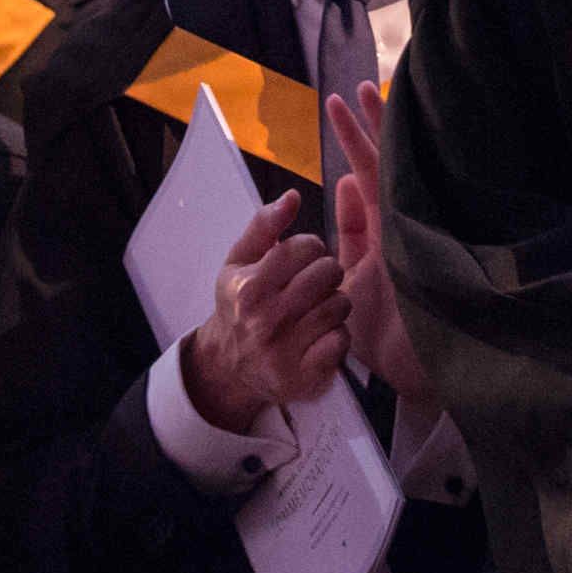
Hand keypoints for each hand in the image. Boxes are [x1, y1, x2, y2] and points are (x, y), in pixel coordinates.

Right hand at [180, 190, 346, 433]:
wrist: (229, 365)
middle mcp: (265, 319)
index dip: (312, 247)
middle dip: (327, 271)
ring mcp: (285, 351)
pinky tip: (322, 333)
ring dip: (336, 302)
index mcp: (249, 287)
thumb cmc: (239, 305)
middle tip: (316, 281)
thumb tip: (292, 196)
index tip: (304, 258)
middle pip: (328, 273)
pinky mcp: (303, 376)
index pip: (305, 247)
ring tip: (319, 306)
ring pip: (339, 305)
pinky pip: (342, 341)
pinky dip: (338, 335)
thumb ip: (264, 225)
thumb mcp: (239, 261)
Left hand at [326, 87, 433, 411]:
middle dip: (371, 127)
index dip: (354, 150)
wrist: (419, 373)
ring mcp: (413, 232)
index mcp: (381, 241)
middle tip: (359, 87)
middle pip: (383, 167)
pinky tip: (393, 128)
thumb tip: (346, 184)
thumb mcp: (350, 288)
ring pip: (395, 170)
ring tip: (367, 90)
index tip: (343, 112)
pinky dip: (397, 160)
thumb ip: (350, 241)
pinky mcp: (422, 238)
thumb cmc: (386, 340)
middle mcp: (399, 229)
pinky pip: (407, 191)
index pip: (364, 187)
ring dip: (380, 131)